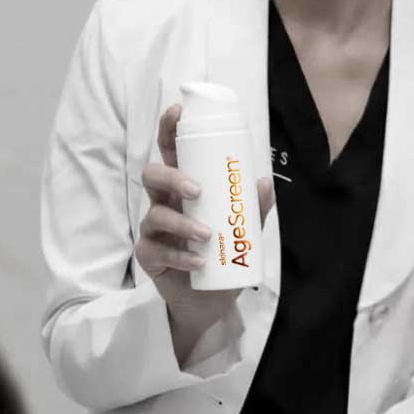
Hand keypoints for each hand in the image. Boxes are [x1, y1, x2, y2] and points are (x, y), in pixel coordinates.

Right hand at [134, 104, 272, 361]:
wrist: (210, 302)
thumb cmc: (222, 257)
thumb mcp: (244, 231)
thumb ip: (253, 209)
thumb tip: (264, 182)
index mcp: (184, 187)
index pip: (172, 152)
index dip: (170, 129)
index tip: (178, 111)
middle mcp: (164, 203)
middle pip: (152, 175)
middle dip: (172, 177)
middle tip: (196, 190)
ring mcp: (153, 230)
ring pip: (155, 214)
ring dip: (182, 223)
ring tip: (206, 235)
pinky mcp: (149, 257)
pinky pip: (158, 250)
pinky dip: (181, 255)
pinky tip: (199, 262)